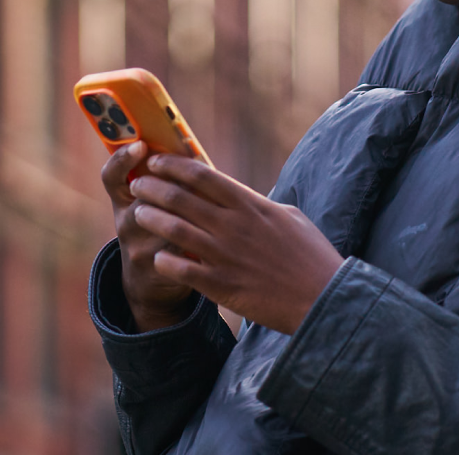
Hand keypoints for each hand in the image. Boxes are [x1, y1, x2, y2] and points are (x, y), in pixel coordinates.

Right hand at [101, 142, 196, 331]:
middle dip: (168, 182)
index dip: (122, 158)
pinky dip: (197, 235)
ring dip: (187, 208)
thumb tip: (190, 144)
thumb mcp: (156, 204)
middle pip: (141, 195)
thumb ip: (168, 179)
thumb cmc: (165, 225)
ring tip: (207, 202)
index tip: (140, 145)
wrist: (152, 280)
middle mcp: (125, 221)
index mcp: (125, 200)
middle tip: (188, 174)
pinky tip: (213, 230)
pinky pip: (177, 245)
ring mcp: (136, 245)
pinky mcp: (154, 266)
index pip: (112, 175)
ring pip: (163, 219)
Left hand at [127, 154, 344, 334]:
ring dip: (150, 218)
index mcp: (250, 204)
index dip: (173, 165)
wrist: (321, 297)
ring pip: (173, 229)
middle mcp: (233, 225)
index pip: (202, 175)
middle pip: (180, 197)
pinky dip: (163, 259)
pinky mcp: (220, 284)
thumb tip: (245, 198)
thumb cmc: (311, 255)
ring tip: (138, 215)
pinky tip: (157, 256)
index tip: (156, 161)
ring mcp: (224, 254)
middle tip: (138, 185)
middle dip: (152, 187)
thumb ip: (261, 205)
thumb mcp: (290, 217)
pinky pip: (179, 268)